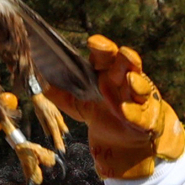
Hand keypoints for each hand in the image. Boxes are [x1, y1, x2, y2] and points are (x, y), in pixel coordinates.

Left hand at [45, 35, 184, 178]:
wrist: (121, 142)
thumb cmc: (99, 113)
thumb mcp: (75, 104)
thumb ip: (58, 94)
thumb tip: (36, 83)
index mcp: (105, 72)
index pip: (105, 55)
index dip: (101, 47)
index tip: (93, 42)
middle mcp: (124, 81)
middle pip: (127, 64)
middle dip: (126, 58)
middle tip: (123, 53)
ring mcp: (138, 99)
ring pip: (141, 86)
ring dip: (137, 83)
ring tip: (130, 80)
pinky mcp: (148, 119)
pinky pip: (142, 115)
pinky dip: (135, 113)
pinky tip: (126, 112)